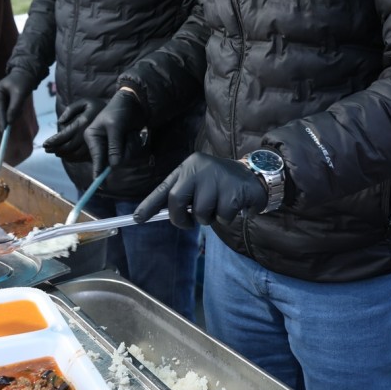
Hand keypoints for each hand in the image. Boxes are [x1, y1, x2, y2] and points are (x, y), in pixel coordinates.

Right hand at [0, 70, 35, 129]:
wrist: (29, 73)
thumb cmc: (23, 81)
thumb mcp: (19, 94)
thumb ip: (14, 108)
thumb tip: (9, 121)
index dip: (1, 119)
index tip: (4, 129)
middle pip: (2, 111)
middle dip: (10, 115)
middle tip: (11, 126)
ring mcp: (2, 98)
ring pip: (8, 111)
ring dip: (15, 112)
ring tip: (21, 105)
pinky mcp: (8, 100)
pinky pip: (12, 109)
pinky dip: (17, 109)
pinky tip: (21, 105)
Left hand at [43, 98, 104, 160]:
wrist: (118, 111)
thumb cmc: (98, 105)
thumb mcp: (84, 102)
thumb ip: (70, 109)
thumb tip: (60, 122)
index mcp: (82, 123)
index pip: (63, 136)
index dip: (52, 142)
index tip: (45, 145)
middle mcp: (86, 135)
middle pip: (67, 147)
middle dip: (55, 149)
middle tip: (47, 150)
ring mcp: (93, 143)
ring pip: (74, 154)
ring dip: (63, 155)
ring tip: (56, 152)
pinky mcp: (98, 149)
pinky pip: (83, 157)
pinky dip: (73, 158)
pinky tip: (67, 155)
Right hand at [83, 88, 147, 177]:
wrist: (135, 102)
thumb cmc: (120, 110)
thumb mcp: (115, 126)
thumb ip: (114, 146)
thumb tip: (114, 165)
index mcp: (93, 137)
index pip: (96, 157)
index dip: (98, 170)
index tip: (99, 183)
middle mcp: (101, 143)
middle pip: (111, 160)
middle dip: (122, 150)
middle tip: (127, 135)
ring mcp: (113, 146)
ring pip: (123, 158)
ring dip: (130, 145)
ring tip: (130, 132)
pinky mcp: (123, 146)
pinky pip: (130, 153)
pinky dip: (134, 144)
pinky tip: (133, 133)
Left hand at [134, 152, 266, 228]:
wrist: (253, 175)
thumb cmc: (220, 183)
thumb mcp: (199, 183)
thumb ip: (183, 196)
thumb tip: (163, 216)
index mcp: (188, 167)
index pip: (164, 188)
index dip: (149, 205)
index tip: (136, 219)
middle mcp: (199, 168)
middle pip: (177, 201)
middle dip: (181, 218)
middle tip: (191, 222)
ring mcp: (216, 178)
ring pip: (200, 213)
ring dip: (209, 218)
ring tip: (219, 205)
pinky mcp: (233, 190)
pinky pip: (221, 217)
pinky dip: (226, 218)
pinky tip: (233, 204)